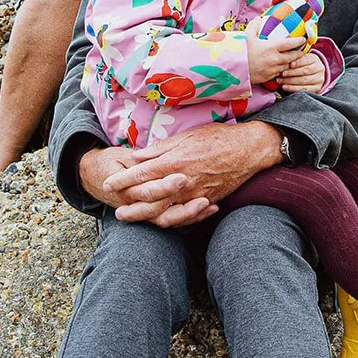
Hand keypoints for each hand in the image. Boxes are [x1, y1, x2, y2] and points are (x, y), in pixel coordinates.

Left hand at [82, 122, 281, 227]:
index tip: (108, 184)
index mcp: (175, 161)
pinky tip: (161, 221)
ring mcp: (195, 194)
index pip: (141, 174)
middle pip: (150, 200)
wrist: (249, 150)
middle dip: (131, 207)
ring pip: (166, 213)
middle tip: (117, 212)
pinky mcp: (206, 200)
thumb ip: (161, 148)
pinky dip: (172, 221)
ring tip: (134, 219)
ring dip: (147, 218)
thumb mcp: (186, 136)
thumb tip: (137, 155)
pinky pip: (185, 216)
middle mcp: (183, 181)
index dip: (122, 180)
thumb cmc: (217, 137)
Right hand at [245, 19, 302, 83]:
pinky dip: (281, 70)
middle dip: (298, 54)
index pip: (290, 44)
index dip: (298, 41)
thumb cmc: (240, 51)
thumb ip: (253, 26)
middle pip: (292, 57)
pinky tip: (279, 68)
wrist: (232, 70)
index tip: (303, 40)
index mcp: (271, 47)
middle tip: (301, 51)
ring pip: (286, 66)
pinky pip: (278, 74)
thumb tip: (259, 19)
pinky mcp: (268, 78)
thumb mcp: (246, 36)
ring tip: (291, 60)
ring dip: (289, 63)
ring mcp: (272, 70)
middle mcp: (275, 59)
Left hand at [278, 49, 326, 92]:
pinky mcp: (317, 88)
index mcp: (315, 59)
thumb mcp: (299, 59)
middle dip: (292, 72)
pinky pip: (304, 89)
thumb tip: (283, 58)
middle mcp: (320, 68)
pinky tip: (285, 87)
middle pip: (305, 71)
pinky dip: (293, 88)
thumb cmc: (301, 65)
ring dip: (290, 81)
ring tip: (280, 81)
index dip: (297, 62)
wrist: (312, 74)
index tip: (290, 64)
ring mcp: (319, 79)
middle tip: (281, 74)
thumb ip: (293, 58)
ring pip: (304, 80)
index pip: (306, 60)